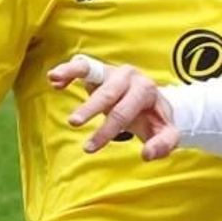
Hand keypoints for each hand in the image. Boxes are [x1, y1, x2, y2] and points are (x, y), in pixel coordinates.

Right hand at [48, 55, 180, 159]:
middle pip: (107, 93)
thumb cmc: (157, 120)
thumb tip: (147, 155)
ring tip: (54, 78)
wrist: (154, 103)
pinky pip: (84, 65)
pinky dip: (69, 69)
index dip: (107, 131)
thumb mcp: (167, 134)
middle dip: (89, 109)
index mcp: (146, 90)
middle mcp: (130, 76)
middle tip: (73, 123)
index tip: (90, 148)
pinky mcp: (102, 70)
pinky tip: (55, 80)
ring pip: (92, 69)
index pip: (124, 112)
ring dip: (72, 74)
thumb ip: (162, 145)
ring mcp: (114, 71)